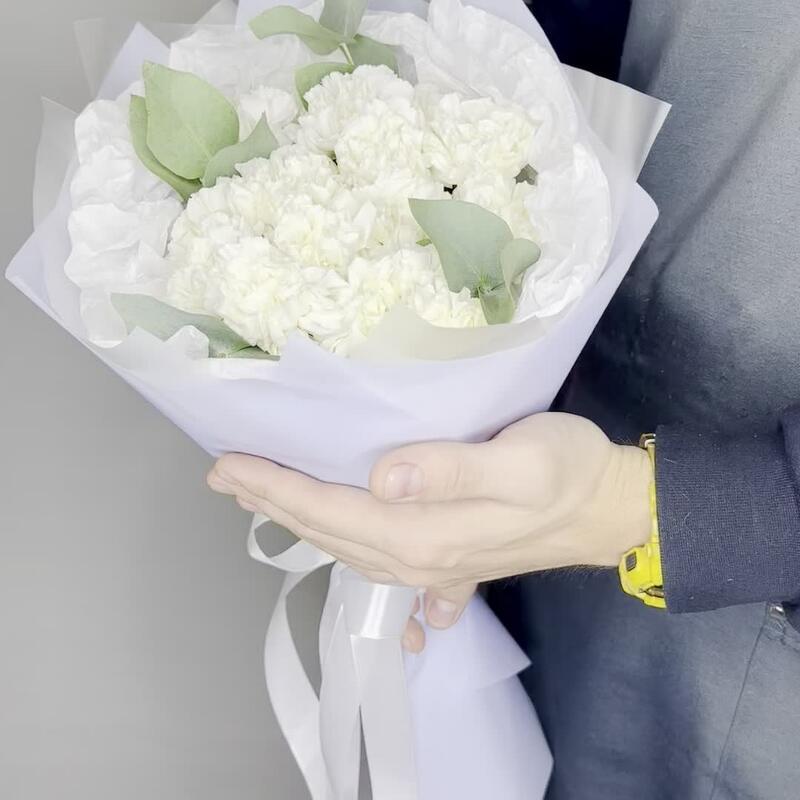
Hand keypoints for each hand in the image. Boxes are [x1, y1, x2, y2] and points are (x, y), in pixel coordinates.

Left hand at [207, 413, 651, 649]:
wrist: (608, 508)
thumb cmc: (567, 471)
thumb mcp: (521, 461)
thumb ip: (453, 470)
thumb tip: (386, 478)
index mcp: (425, 533)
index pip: (332, 509)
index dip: (277, 486)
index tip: (232, 464)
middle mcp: (417, 556)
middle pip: (329, 529)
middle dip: (272, 501)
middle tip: (226, 474)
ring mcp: (432, 564)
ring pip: (345, 544)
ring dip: (299, 518)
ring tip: (263, 494)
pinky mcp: (448, 560)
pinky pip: (376, 557)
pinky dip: (342, 542)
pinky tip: (332, 539)